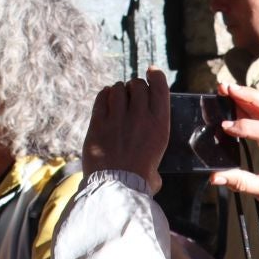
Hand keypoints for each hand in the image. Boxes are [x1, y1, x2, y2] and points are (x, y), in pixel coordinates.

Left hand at [84, 68, 168, 190]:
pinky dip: (104, 96)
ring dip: (118, 91)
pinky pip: (101, 99)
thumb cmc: (139, 182)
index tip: (151, 71)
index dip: (155, 75)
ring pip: (117, 88)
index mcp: (159, 124)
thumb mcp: (157, 168)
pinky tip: (105, 102)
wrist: (115, 187)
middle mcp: (140, 116)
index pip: (160, 87)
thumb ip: (153, 162)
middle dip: (134, 87)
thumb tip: (152, 174)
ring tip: (117, 100)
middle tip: (131, 95)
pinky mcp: (98, 123)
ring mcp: (118, 118)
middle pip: (137, 84)